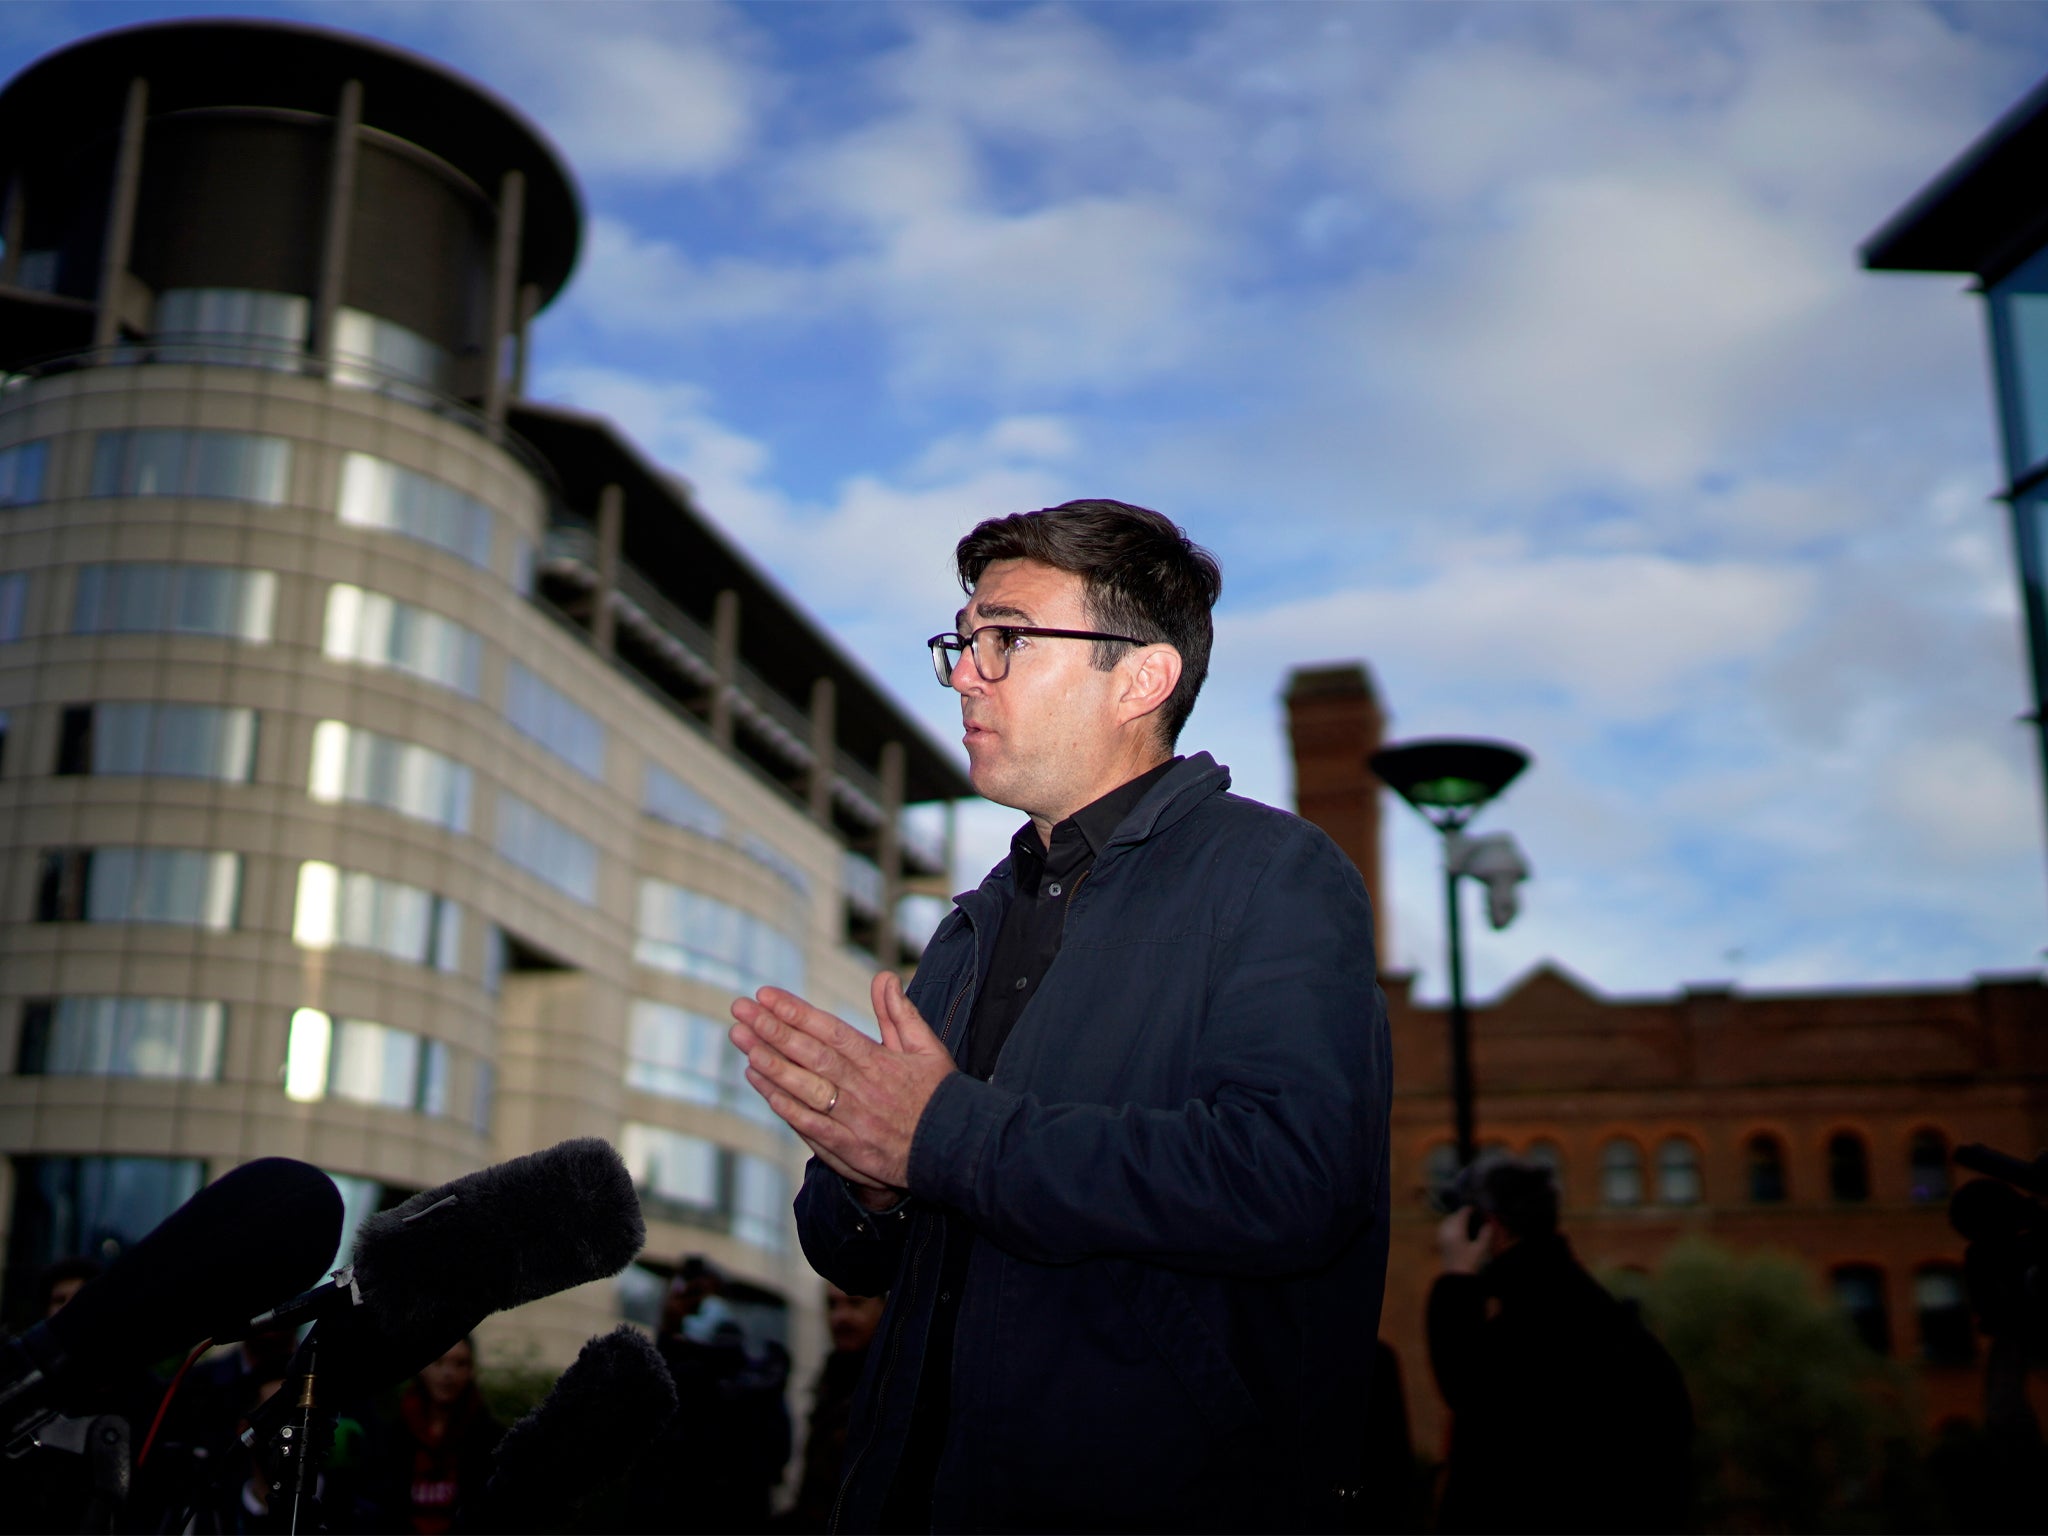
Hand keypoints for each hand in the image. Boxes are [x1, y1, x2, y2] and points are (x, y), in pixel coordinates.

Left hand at [729, 971, 956, 1197]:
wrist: (956, 1151)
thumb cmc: (939, 1095)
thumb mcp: (927, 1047)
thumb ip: (900, 1013)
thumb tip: (883, 977)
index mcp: (880, 1061)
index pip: (830, 1030)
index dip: (796, 1012)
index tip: (766, 995)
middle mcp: (862, 1087)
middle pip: (810, 1054)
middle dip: (772, 1030)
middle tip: (740, 1009)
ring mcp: (852, 1119)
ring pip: (803, 1087)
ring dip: (770, 1063)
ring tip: (741, 1039)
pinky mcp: (847, 1147)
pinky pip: (808, 1124)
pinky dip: (782, 1104)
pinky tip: (760, 1082)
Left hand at [1437, 1208, 1494, 1275]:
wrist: (1456, 1281)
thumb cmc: (1469, 1263)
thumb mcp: (1481, 1249)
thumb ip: (1486, 1234)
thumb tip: (1488, 1225)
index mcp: (1456, 1228)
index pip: (1462, 1212)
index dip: (1471, 1210)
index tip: (1480, 1211)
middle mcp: (1446, 1230)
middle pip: (1454, 1215)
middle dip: (1464, 1215)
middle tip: (1475, 1217)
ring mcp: (1441, 1237)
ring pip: (1448, 1222)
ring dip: (1457, 1220)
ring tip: (1468, 1224)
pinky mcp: (1440, 1244)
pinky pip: (1445, 1229)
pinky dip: (1452, 1228)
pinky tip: (1459, 1233)